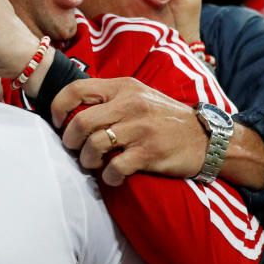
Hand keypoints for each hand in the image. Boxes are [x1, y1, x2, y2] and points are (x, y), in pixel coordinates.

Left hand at [51, 77, 205, 185]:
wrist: (206, 137)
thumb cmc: (166, 118)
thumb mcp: (140, 95)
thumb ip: (110, 99)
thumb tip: (74, 110)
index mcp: (124, 87)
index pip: (77, 88)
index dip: (58, 106)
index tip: (57, 122)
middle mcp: (130, 104)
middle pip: (81, 122)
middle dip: (70, 141)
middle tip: (74, 149)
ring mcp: (140, 129)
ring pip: (94, 145)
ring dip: (87, 160)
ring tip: (94, 164)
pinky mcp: (149, 153)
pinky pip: (115, 167)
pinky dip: (108, 176)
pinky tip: (113, 176)